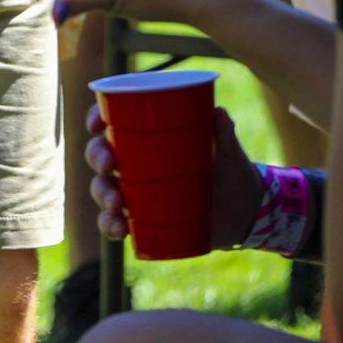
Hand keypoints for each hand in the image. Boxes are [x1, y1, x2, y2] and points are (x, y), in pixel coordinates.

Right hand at [85, 101, 261, 248]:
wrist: (246, 212)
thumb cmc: (231, 170)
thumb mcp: (228, 150)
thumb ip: (223, 132)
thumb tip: (219, 113)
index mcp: (148, 135)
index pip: (111, 120)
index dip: (96, 118)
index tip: (97, 124)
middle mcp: (135, 161)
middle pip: (99, 152)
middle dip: (96, 156)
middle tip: (109, 166)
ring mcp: (136, 191)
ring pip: (102, 187)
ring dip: (101, 193)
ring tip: (116, 204)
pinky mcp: (142, 219)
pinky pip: (114, 221)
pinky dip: (109, 225)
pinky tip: (119, 229)